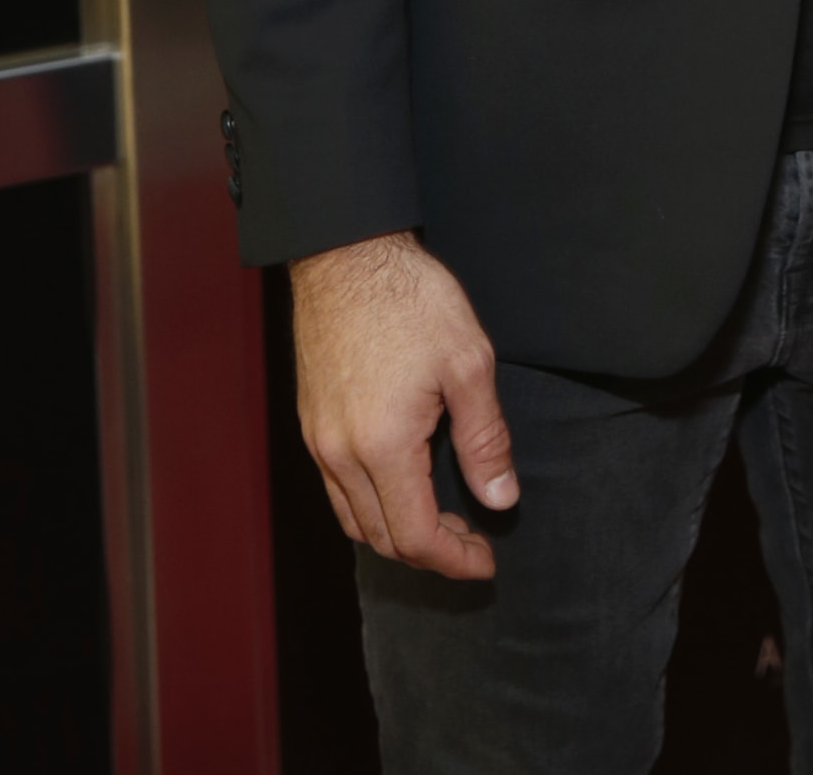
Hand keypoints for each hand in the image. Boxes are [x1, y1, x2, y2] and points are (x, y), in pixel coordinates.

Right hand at [290, 231, 518, 578]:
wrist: (347, 254)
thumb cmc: (411, 299)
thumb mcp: (468, 362)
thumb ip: (485, 439)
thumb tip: (501, 499)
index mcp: (382, 446)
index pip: (416, 537)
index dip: (456, 559)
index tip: (487, 559)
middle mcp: (340, 455)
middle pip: (382, 538)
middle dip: (431, 552)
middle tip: (473, 539)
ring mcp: (319, 440)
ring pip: (354, 520)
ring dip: (398, 533)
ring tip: (443, 518)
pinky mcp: (310, 422)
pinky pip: (337, 489)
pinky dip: (370, 506)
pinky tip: (403, 484)